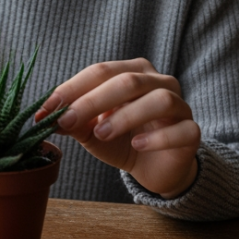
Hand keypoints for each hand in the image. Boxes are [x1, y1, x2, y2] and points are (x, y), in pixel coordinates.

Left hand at [35, 59, 199, 197]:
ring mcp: (180, 105)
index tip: (46, 109)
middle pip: (127, 82)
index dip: (71, 89)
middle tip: (68, 120)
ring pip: (159, 100)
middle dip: (93, 101)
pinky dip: (158, 136)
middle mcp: (159, 82)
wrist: (153, 166)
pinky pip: (182, 129)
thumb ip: (72, 122)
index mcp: (132, 72)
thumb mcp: (91, 131)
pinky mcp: (192, 132)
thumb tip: (46, 118)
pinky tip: (138, 145)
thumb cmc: (121, 140)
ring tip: (101, 133)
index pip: (100, 72)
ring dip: (126, 116)